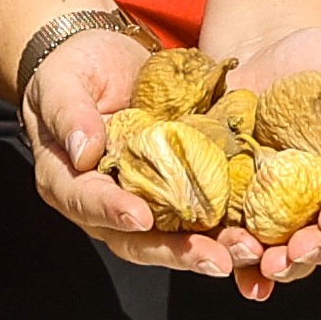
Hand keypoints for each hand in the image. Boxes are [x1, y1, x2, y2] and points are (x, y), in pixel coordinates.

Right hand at [17, 21, 234, 277]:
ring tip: (248, 252)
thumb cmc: (74, 70)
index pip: (86, 202)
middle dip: (177, 252)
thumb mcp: (60, 83)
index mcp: (69, 182)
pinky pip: (204, 214)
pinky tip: (260, 233)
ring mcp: (146, 200)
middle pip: (138, 239)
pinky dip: (231, 227)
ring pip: (176, 236)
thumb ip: (68, 113)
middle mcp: (107, 203)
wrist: (107, 59)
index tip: (139, 218)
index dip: (111, 211)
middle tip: (216, 260)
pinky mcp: (179, 189)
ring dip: (213, 248)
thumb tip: (83, 152)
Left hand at [183, 26, 320, 302]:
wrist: (269, 53)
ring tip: (253, 258)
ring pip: (287, 251)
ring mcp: (287, 209)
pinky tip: (225, 267)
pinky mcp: (245, 209)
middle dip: (312, 250)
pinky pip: (244, 244)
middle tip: (291, 254)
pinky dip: (236, 263)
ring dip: (272, 263)